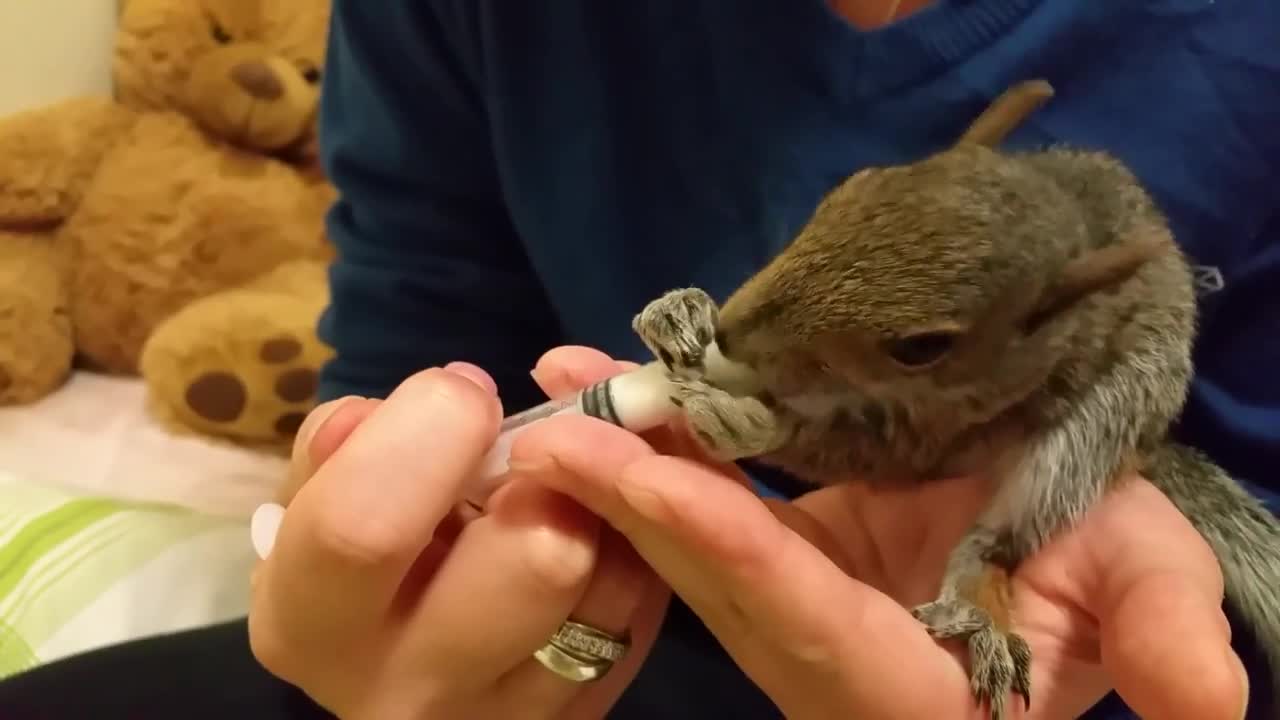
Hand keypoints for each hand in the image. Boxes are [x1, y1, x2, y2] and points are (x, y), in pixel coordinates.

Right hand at [247, 363, 668, 719]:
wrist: (395, 662)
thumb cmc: (352, 556)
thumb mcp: (319, 492)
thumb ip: (353, 441)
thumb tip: (448, 394)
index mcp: (316, 624)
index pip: (368, 525)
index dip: (433, 428)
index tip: (467, 395)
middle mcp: (414, 691)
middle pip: (541, 556)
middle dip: (550, 471)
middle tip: (527, 454)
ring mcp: (513, 715)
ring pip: (615, 578)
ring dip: (602, 503)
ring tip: (557, 492)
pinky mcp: (585, 716)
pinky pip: (645, 604)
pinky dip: (633, 543)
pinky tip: (594, 528)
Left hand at [511, 346, 1249, 719]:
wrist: (1061, 561)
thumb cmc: (1103, 581)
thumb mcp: (1147, 589)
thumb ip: (1160, 639)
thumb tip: (1210, 707)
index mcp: (904, 676)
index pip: (802, 616)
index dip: (729, 550)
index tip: (644, 477)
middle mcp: (822, 646)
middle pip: (712, 582)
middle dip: (628, 505)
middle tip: (549, 425)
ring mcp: (788, 597)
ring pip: (691, 537)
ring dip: (617, 465)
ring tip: (559, 380)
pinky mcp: (777, 551)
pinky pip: (703, 496)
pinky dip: (651, 441)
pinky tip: (596, 377)